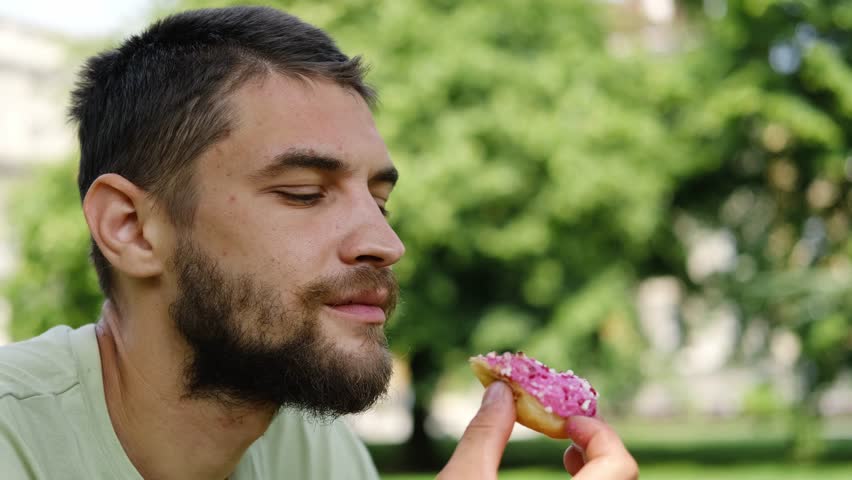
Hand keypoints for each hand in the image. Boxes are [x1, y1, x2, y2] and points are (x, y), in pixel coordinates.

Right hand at [438, 381, 637, 478]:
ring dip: (595, 468)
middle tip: (568, 429)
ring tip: (568, 453)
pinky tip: (563, 474)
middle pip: (622, 478)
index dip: (598, 435)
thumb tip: (500, 390)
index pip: (619, 467)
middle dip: (598, 446)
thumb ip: (485, 433)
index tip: (566, 421)